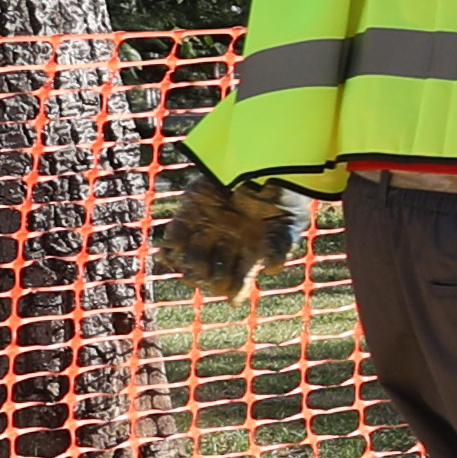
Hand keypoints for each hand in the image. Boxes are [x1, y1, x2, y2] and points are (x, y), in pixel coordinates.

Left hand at [158, 165, 299, 301]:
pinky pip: (175, 236)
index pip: (241, 276)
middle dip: (212, 279)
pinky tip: (167, 256)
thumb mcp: (289, 220)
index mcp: (252, 248)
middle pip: (215, 270)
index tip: (232, 298)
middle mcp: (228, 241)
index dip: (237, 289)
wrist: (263, 159)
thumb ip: (280, 245)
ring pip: (193, 257)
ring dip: (190, 268)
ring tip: (191, 273)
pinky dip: (169, 248)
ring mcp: (207, 228)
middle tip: (211, 281)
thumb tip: (272, 268)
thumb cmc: (283, 191)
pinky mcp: (190, 212)